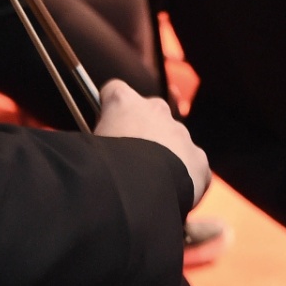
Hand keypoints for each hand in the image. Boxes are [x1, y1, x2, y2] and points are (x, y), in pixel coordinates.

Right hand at [94, 79, 209, 205]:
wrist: (138, 195)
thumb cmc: (102, 169)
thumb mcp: (87, 147)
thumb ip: (95, 137)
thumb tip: (91, 148)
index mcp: (123, 101)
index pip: (114, 91)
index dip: (110, 110)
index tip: (107, 127)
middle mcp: (155, 109)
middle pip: (149, 114)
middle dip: (143, 132)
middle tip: (130, 160)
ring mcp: (180, 132)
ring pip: (173, 140)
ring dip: (164, 155)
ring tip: (150, 183)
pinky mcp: (198, 158)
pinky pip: (192, 166)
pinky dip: (184, 178)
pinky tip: (169, 194)